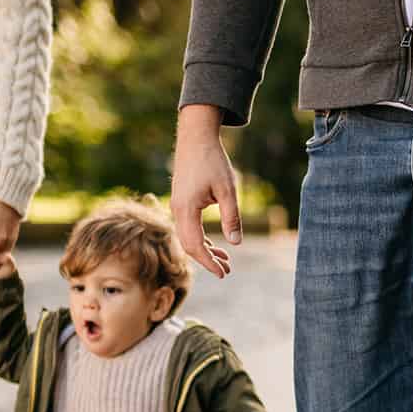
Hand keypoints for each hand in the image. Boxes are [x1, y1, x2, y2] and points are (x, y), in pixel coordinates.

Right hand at [170, 104, 240, 278]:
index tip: (223, 273)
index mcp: (186, 210)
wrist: (196, 137)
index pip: (195, 246)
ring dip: (205, 250)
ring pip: (188, 237)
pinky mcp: (181, 202)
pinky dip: (201, 238)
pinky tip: (215, 243)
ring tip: (225, 259)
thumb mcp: (228, 190)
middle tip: (227, 271)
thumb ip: (231, 218)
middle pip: (189, 245)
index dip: (209, 262)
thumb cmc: (213, 161)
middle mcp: (177, 210)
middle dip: (207, 260)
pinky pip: (188, 227)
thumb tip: (235, 244)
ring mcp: (177, 206)